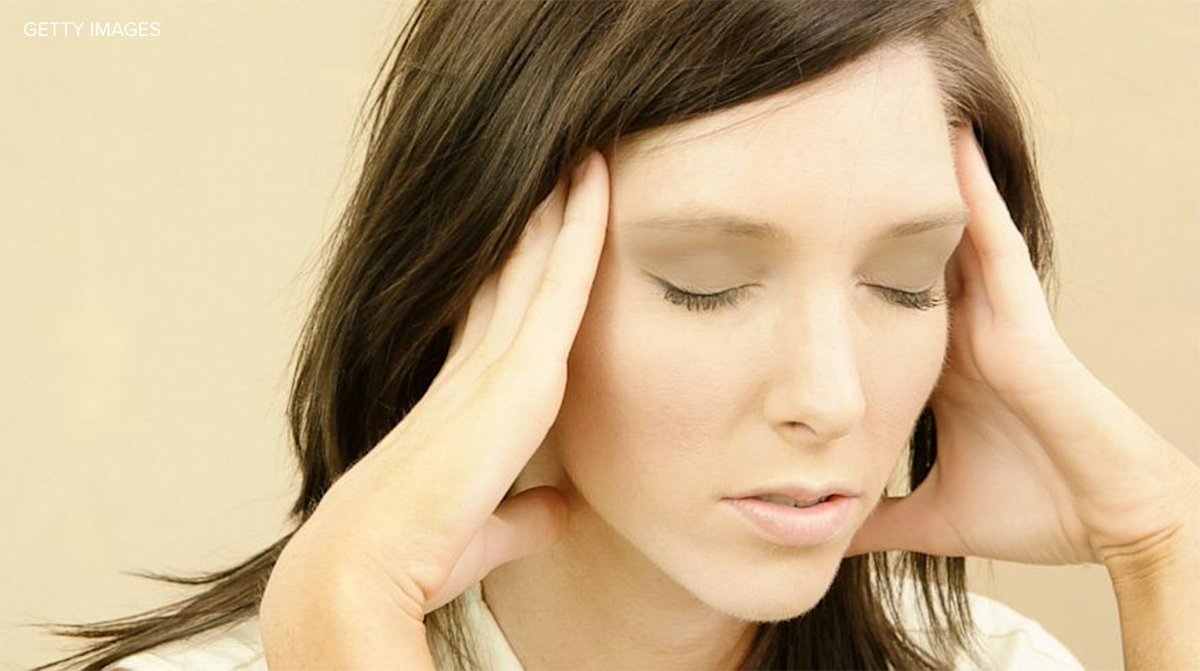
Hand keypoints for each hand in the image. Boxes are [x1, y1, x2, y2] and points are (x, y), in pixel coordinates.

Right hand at [268, 150, 607, 619]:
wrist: (367, 562)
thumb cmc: (418, 549)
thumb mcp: (490, 526)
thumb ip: (528, 511)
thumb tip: (564, 510)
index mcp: (465, 394)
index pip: (503, 309)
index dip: (526, 262)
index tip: (548, 223)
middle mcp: (477, 364)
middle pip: (518, 268)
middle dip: (544, 216)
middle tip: (570, 159)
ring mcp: (494, 360)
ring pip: (538, 258)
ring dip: (564, 202)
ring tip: (590, 146)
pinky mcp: (515, 372)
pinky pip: (561, 282)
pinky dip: (581, 228)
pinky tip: (597, 180)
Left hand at [846, 127, 1199, 567]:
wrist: (1112, 521)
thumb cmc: (1038, 510)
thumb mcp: (932, 514)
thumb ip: (879, 517)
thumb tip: (825, 536)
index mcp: (940, 372)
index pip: (881, 313)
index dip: (840, 279)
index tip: (789, 253)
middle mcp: (963, 336)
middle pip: (905, 263)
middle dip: (867, 220)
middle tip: (819, 170)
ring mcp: (996, 321)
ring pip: (948, 239)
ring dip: (916, 190)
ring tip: (873, 133)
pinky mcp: (1024, 321)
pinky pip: (999, 245)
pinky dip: (975, 198)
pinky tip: (950, 150)